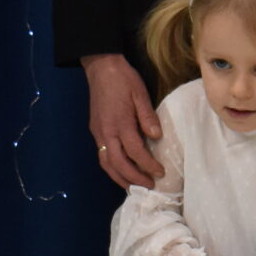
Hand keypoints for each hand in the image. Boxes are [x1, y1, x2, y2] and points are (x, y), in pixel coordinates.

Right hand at [83, 53, 163, 188]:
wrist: (100, 68)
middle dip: (134, 178)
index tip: (160, 172)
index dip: (148, 165)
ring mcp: (98, 133)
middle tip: (149, 186)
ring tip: (134, 187)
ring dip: (119, 178)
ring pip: (106, 163)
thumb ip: (147, 117)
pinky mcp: (95, 131)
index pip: (135, 151)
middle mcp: (106, 132)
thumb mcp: (140, 94)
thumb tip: (157, 137)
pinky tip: (122, 171)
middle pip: (118, 163)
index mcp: (119, 123)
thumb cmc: (123, 79)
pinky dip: (112, 168)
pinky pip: (102, 155)